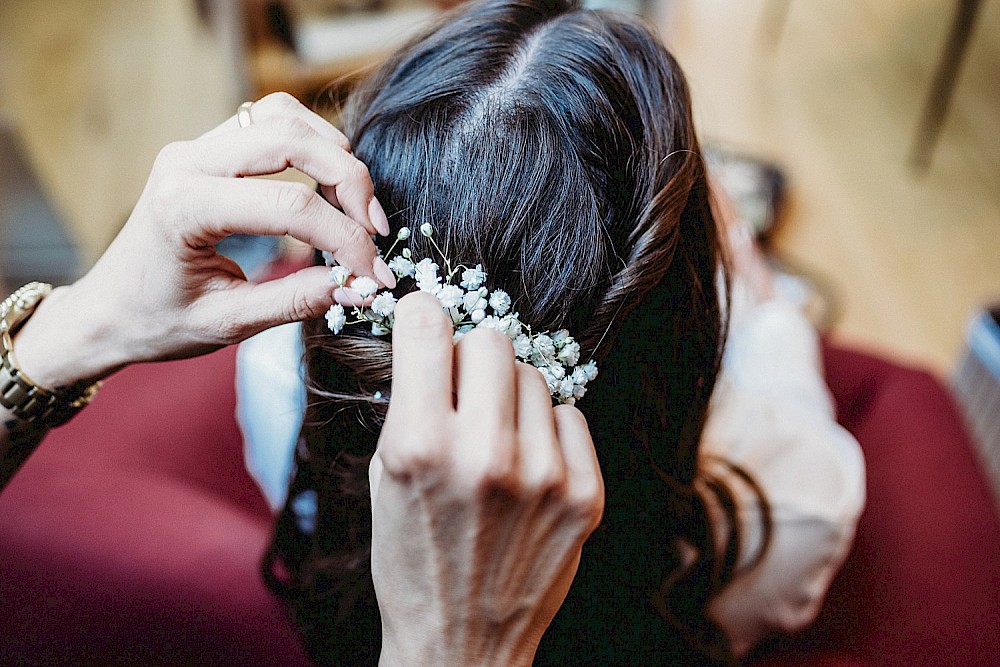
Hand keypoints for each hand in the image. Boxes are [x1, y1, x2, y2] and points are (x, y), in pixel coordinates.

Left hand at [14, 92, 394, 388]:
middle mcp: (187, 163)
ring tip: (356, 206)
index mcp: (183, 208)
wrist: (108, 309)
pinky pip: (270, 122)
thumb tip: (359, 287)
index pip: (290, 207)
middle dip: (349, 181)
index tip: (373, 274)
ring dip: (333, 153)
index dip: (345, 239)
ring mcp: (195, 148)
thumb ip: (296, 302)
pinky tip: (328, 186)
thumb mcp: (228, 325)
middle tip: (375, 231)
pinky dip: (312, 144)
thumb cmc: (157, 322)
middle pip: (291, 138)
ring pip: (284, 116)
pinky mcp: (207, 148)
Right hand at [369, 292, 604, 666]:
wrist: (463, 646)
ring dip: (510, 395)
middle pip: (492, 339)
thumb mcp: (386, 480)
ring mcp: (542, 475)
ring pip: (534, 374)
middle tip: (464, 391)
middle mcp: (484, 454)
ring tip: (496, 440)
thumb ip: (411, 405)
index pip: (428, 325)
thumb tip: (436, 340)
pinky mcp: (584, 495)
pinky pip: (569, 415)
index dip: (423, 316)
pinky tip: (528, 466)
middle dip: (471, 357)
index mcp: (419, 446)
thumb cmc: (413, 561)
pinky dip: (547, 430)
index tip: (427, 322)